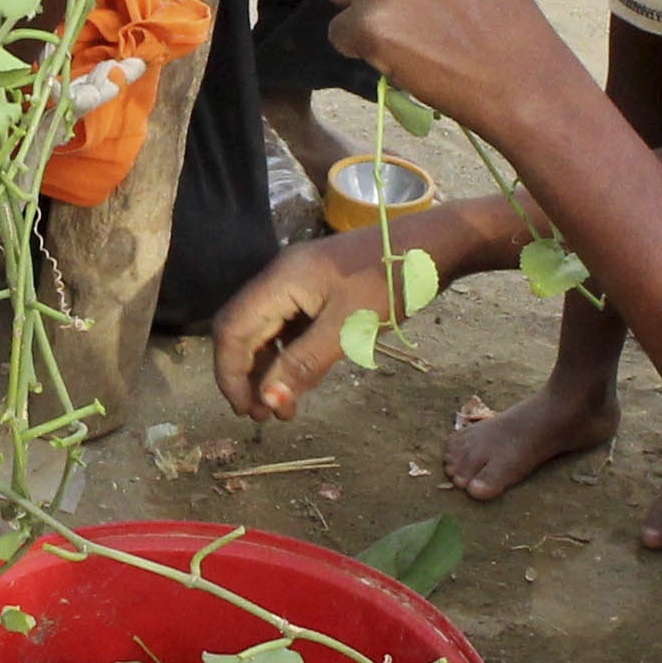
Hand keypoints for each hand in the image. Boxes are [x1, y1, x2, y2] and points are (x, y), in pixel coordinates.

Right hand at [211, 229, 393, 421]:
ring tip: (281, 408)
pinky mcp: (314, 289)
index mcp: (280, 281)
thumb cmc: (390, 284)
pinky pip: (287, 326)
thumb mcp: (348, 328)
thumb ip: (303, 364)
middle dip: (246, 375)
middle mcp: (279, 278)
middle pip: (242, 330)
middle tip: (261, 416)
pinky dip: (286, 356)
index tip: (245, 410)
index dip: (230, 374)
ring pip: (264, 330)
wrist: (431, 246)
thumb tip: (267, 400)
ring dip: (267, 369)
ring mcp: (297, 282)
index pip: (232, 329)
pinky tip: (299, 380)